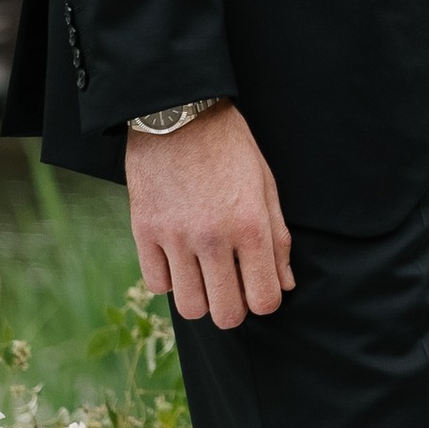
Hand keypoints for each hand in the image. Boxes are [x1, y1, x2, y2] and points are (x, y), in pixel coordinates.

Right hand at [125, 102, 294, 328]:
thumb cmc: (229, 147)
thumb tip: (284, 284)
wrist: (178, 113)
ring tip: (203, 277)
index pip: (265, 299)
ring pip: (189, 307)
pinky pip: (156, 285)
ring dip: (200, 299)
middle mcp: (212, 238)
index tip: (259, 289)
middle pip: (226, 314)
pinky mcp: (144, 231)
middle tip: (232, 290)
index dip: (266, 301)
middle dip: (233, 309)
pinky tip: (178, 261)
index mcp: (250, 226)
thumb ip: (277, 238)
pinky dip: (169, 281)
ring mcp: (175, 237)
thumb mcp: (265, 185)